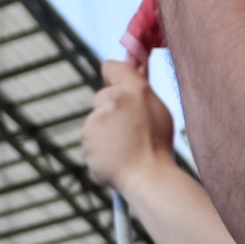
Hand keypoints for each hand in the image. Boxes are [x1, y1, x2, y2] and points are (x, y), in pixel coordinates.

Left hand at [84, 61, 176, 192]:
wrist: (147, 177)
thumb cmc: (158, 144)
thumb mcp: (158, 109)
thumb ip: (141, 87)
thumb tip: (136, 66)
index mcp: (133, 90)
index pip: (111, 67)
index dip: (114, 75)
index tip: (119, 84)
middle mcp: (111, 100)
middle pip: (104, 95)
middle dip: (113, 106)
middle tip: (131, 125)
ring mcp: (95, 120)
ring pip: (98, 118)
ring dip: (107, 127)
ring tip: (127, 145)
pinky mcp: (86, 138)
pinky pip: (93, 137)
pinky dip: (100, 144)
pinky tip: (117, 154)